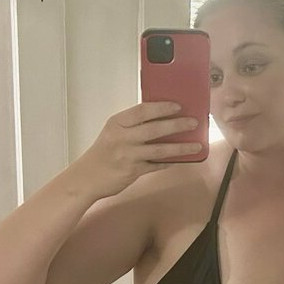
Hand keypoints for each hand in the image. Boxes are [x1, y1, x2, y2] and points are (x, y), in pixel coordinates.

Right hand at [73, 101, 202, 197]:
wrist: (87, 177)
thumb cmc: (102, 154)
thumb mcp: (113, 132)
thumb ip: (133, 126)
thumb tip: (161, 119)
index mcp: (117, 123)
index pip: (143, 110)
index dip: (162, 107)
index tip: (178, 105)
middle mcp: (122, 137)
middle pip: (154, 128)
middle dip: (177, 125)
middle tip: (194, 122)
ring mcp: (128, 155)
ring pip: (159, 149)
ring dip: (180, 147)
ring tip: (196, 145)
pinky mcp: (132, 171)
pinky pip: (156, 165)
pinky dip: (168, 163)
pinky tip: (179, 160)